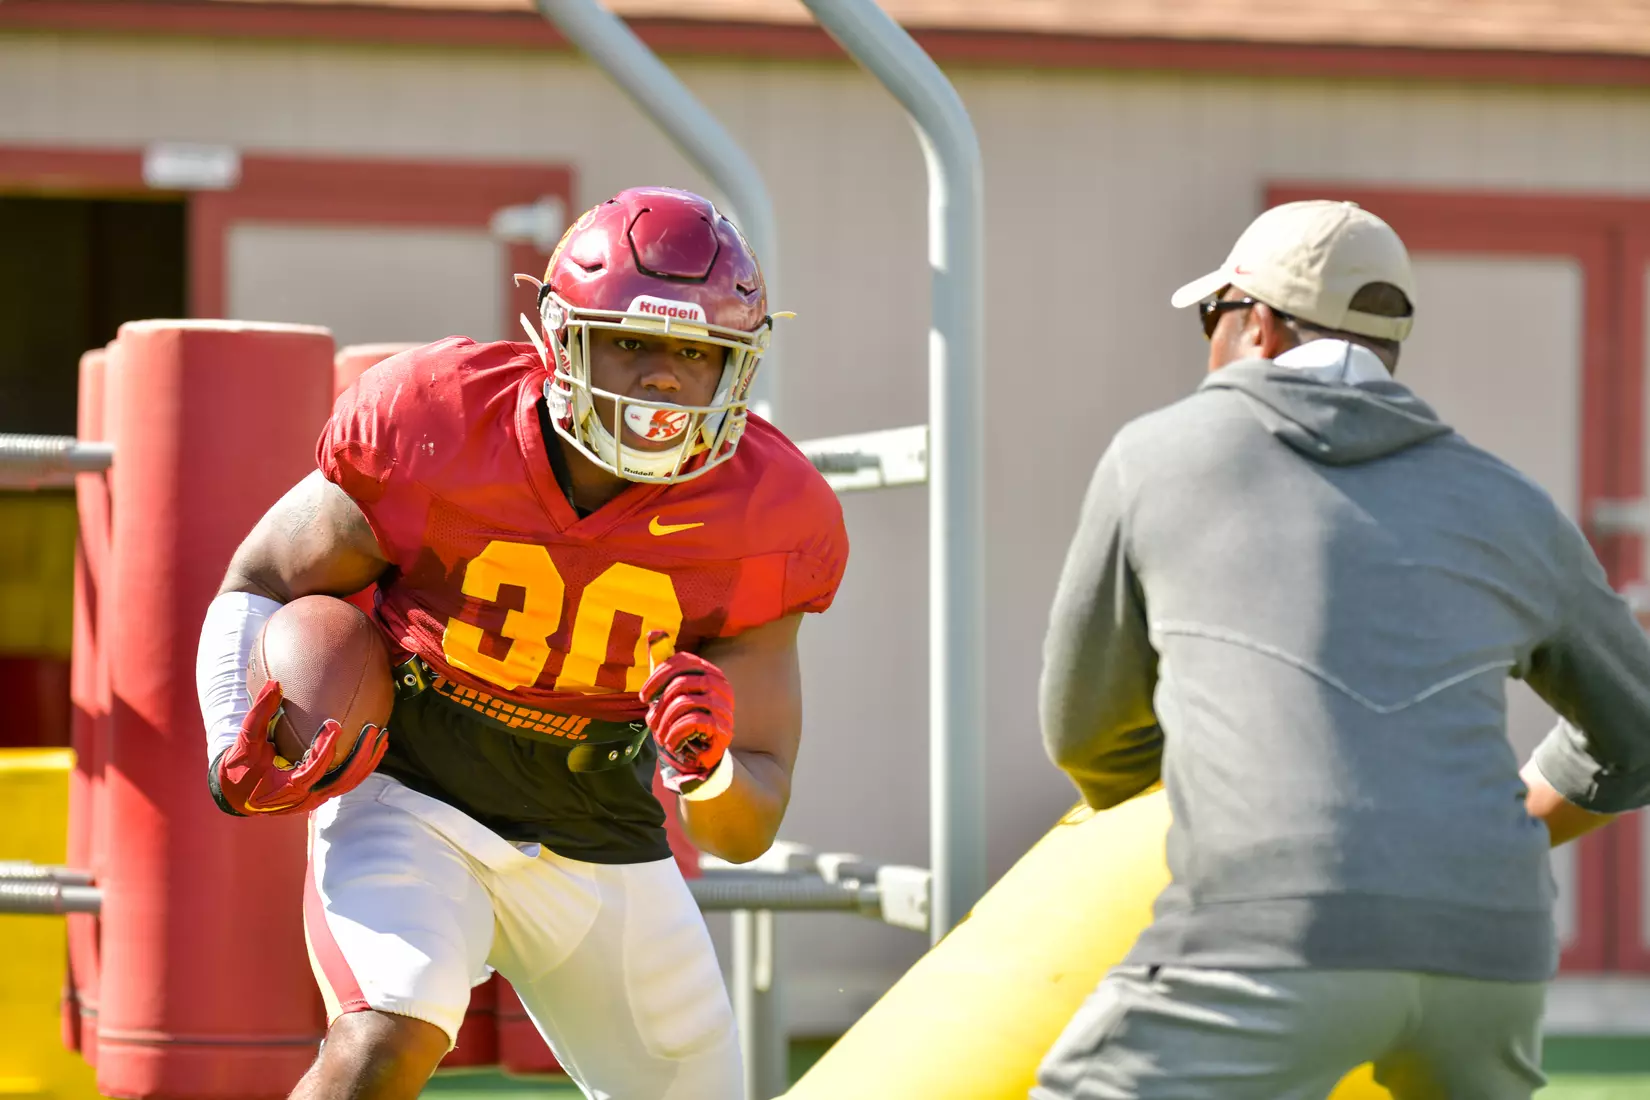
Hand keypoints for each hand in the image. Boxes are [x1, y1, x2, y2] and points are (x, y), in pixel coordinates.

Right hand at [208, 680, 387, 815]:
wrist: (236, 795)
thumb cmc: (239, 768)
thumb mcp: (244, 742)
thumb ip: (259, 715)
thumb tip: (274, 684)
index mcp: (285, 788)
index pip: (312, 771)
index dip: (324, 749)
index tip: (334, 724)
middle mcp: (305, 798)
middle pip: (341, 781)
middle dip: (360, 756)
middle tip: (372, 729)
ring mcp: (315, 799)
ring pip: (349, 783)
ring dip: (367, 761)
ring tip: (382, 735)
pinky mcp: (321, 795)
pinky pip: (347, 782)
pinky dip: (362, 766)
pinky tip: (376, 746)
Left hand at [641, 648, 734, 794]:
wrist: (702, 754)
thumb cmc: (684, 719)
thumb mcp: (672, 691)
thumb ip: (664, 664)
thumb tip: (654, 631)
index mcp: (710, 671)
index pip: (681, 661)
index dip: (657, 677)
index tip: (644, 697)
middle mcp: (721, 684)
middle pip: (680, 683)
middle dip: (660, 705)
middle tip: (651, 721)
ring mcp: (724, 705)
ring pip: (683, 703)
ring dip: (665, 723)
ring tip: (660, 735)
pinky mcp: (723, 727)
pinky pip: (690, 722)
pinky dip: (674, 734)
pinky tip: (671, 743)